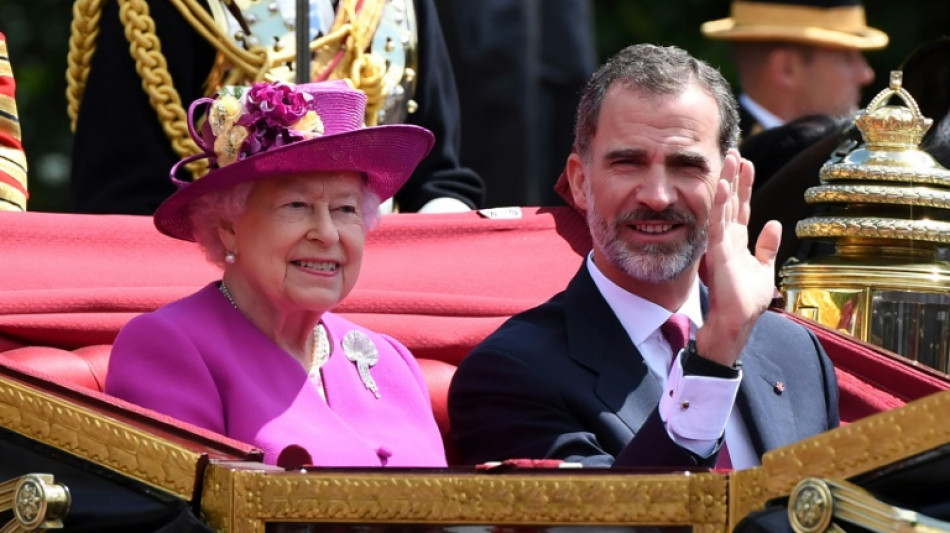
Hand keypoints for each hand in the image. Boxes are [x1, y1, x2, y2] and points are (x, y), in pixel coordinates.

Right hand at [694, 150, 781, 365]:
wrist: (734, 323)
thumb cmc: (745, 302)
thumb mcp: (763, 270)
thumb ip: (767, 247)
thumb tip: (774, 223)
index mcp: (737, 243)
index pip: (741, 208)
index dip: (744, 186)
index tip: (747, 164)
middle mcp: (726, 240)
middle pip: (731, 201)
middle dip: (734, 176)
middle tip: (734, 151)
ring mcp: (720, 244)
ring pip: (723, 206)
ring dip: (726, 181)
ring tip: (729, 158)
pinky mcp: (717, 252)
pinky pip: (718, 222)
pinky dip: (720, 203)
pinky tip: (722, 185)